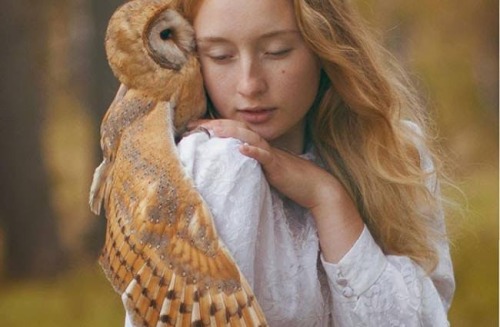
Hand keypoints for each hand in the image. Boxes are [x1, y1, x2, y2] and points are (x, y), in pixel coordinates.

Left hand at [188, 119, 331, 207]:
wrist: (315, 187)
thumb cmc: (291, 180)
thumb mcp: (266, 170)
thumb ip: (251, 164)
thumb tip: (233, 162)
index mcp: (259, 146)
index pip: (234, 131)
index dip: (215, 127)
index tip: (194, 126)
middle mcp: (263, 146)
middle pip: (238, 129)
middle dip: (215, 125)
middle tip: (194, 125)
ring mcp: (271, 154)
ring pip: (250, 137)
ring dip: (231, 132)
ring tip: (213, 130)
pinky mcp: (278, 166)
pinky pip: (265, 156)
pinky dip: (253, 151)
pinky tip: (241, 148)